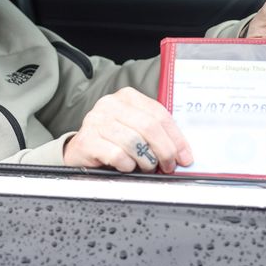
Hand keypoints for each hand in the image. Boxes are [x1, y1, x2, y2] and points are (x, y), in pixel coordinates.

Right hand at [64, 87, 192, 172]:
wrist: (80, 151)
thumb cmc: (112, 141)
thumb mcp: (134, 128)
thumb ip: (155, 133)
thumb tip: (181, 152)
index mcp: (127, 97)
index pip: (159, 114)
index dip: (176, 138)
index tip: (185, 156)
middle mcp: (110, 105)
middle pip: (148, 127)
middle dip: (165, 151)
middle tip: (168, 166)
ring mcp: (96, 121)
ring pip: (134, 142)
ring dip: (146, 161)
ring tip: (147, 167)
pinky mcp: (87, 140)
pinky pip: (117, 155)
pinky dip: (128, 165)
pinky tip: (127, 167)